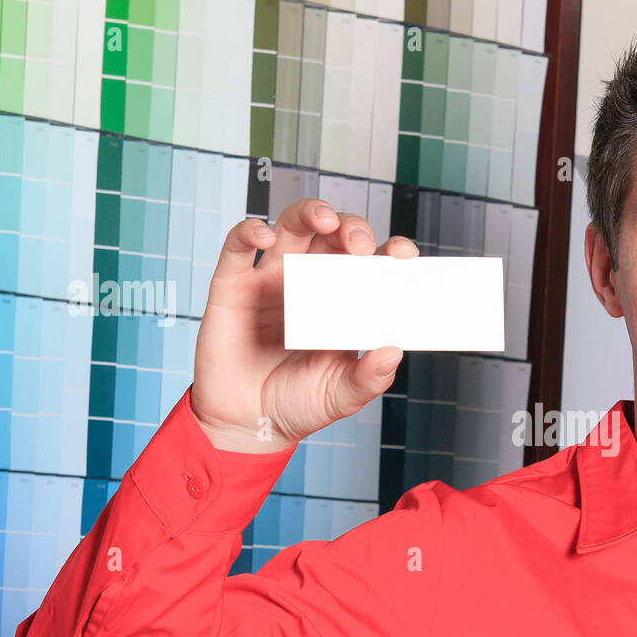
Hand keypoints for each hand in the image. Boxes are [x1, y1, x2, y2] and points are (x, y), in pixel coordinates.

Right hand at [189, 197, 418, 453]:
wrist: (247, 423)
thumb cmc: (298, 403)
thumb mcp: (341, 396)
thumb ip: (369, 378)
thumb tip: (393, 352)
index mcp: (344, 302)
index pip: (371, 264)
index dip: (388, 251)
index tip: (403, 255)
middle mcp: (311, 282)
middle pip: (333, 235)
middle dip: (351, 228)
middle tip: (360, 245)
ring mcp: (271, 279)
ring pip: (292, 226)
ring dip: (310, 213)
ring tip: (325, 221)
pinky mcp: (233, 285)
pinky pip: (238, 247)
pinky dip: (250, 231)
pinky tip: (265, 236)